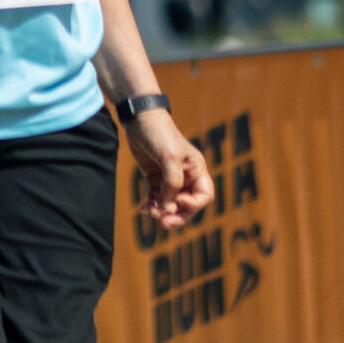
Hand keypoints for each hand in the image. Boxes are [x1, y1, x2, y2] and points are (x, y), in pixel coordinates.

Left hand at [130, 108, 212, 229]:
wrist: (139, 120)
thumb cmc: (159, 134)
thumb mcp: (169, 157)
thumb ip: (172, 182)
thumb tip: (169, 206)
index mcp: (196, 170)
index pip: (203, 196)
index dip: (193, 205)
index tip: (177, 202)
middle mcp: (186, 176)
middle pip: (187, 204)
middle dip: (177, 215)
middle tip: (163, 222)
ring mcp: (170, 178)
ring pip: (171, 204)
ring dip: (161, 211)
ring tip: (149, 210)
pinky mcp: (155, 178)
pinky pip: (157, 198)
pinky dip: (152, 205)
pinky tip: (143, 207)